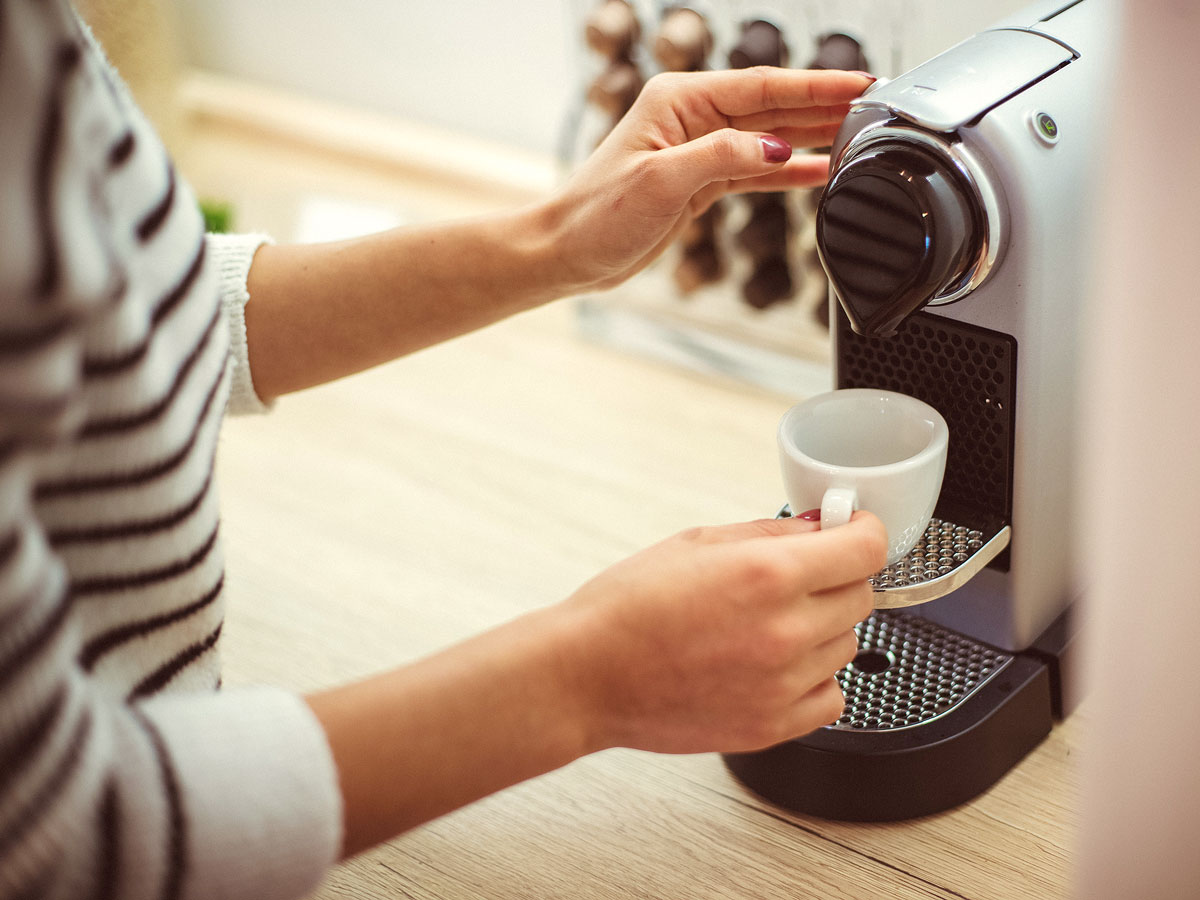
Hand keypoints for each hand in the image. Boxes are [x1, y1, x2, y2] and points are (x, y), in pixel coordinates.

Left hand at [547, 66, 873, 292]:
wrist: (568, 253)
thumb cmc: (597, 214)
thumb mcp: (661, 181)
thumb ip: (722, 157)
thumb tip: (777, 148)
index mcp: (681, 101)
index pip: (763, 86)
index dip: (817, 86)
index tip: (861, 85)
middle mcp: (692, 118)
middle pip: (774, 105)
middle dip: (825, 104)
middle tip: (877, 106)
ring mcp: (698, 149)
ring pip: (770, 134)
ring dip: (814, 134)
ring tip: (860, 133)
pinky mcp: (701, 181)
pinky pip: (757, 168)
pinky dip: (790, 170)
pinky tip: (821, 170)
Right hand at [557, 511, 886, 753]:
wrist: (588, 675)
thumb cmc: (628, 607)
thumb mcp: (697, 542)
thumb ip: (771, 533)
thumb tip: (821, 528)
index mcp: (768, 574)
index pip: (867, 550)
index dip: (864, 533)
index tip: (856, 532)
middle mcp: (785, 630)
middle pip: (861, 596)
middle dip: (836, 578)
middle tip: (795, 579)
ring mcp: (782, 684)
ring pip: (846, 645)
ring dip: (822, 629)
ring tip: (766, 626)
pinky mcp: (773, 725)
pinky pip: (831, 696)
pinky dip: (814, 679)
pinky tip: (776, 666)